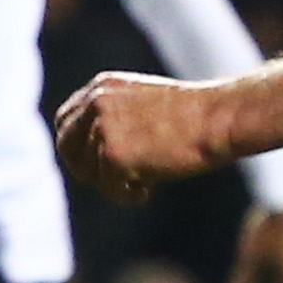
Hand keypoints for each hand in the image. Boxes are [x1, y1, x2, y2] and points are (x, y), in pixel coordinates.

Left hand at [53, 70, 237, 200]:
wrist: (217, 119)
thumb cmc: (194, 117)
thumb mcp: (144, 105)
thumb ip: (115, 119)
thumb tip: (93, 154)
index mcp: (102, 87)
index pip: (65, 121)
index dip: (76, 146)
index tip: (94, 163)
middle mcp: (96, 103)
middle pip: (67, 147)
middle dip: (86, 169)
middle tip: (115, 181)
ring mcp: (102, 127)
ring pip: (90, 172)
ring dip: (114, 184)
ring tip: (144, 182)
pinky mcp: (112, 154)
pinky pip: (109, 188)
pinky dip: (128, 195)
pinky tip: (149, 188)